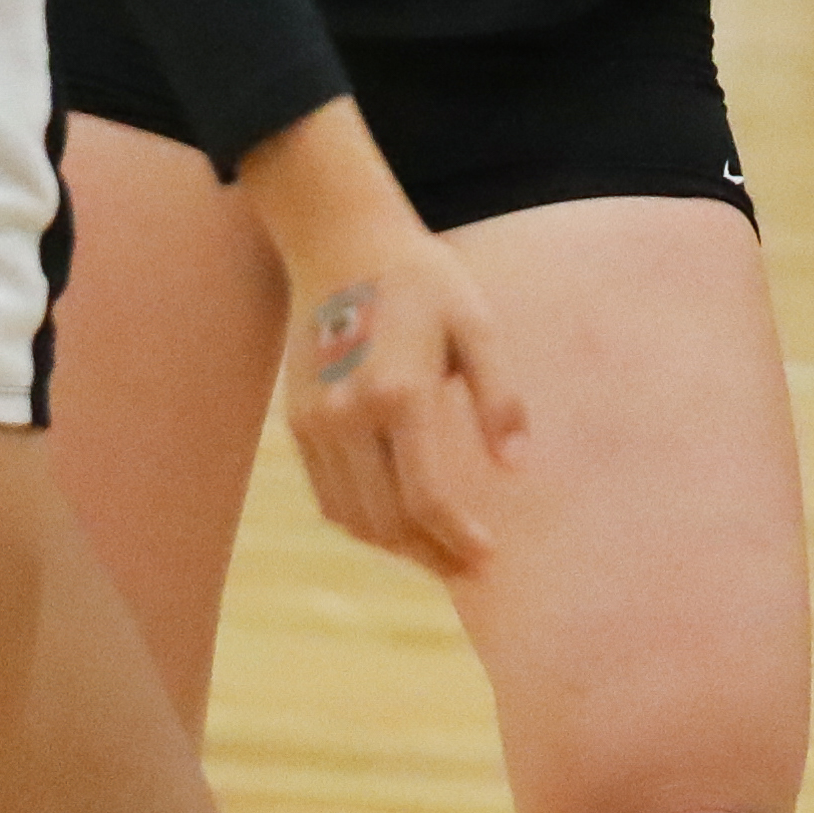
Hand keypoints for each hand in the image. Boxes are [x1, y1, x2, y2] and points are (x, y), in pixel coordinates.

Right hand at [276, 219, 528, 571]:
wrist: (342, 245)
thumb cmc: (423, 282)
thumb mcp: (477, 326)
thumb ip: (499, 398)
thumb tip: (515, 467)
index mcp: (398, 393)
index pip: (425, 497)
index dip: (456, 539)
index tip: (487, 558)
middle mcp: (347, 416)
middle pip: (385, 520)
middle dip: (429, 554)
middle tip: (469, 568)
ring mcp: (315, 422)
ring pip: (350, 516)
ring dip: (395, 546)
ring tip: (438, 554)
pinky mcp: (298, 422)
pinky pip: (326, 495)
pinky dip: (361, 522)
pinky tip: (396, 523)